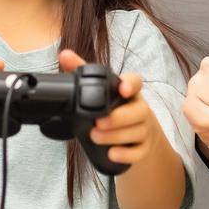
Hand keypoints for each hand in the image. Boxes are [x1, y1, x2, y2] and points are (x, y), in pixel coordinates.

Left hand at [58, 48, 161, 167]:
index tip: (122, 89)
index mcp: (129, 93)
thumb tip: (65, 55)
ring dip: (116, 136)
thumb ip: (83, 71)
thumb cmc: (115, 110)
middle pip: (138, 111)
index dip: (131, 84)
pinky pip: (139, 152)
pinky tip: (112, 153)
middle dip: (119, 118)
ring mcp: (144, 130)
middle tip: (98, 123)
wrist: (138, 138)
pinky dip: (126, 154)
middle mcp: (140, 109)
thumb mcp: (100, 91)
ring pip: (137, 132)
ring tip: (96, 137)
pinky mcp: (143, 148)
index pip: (136, 83)